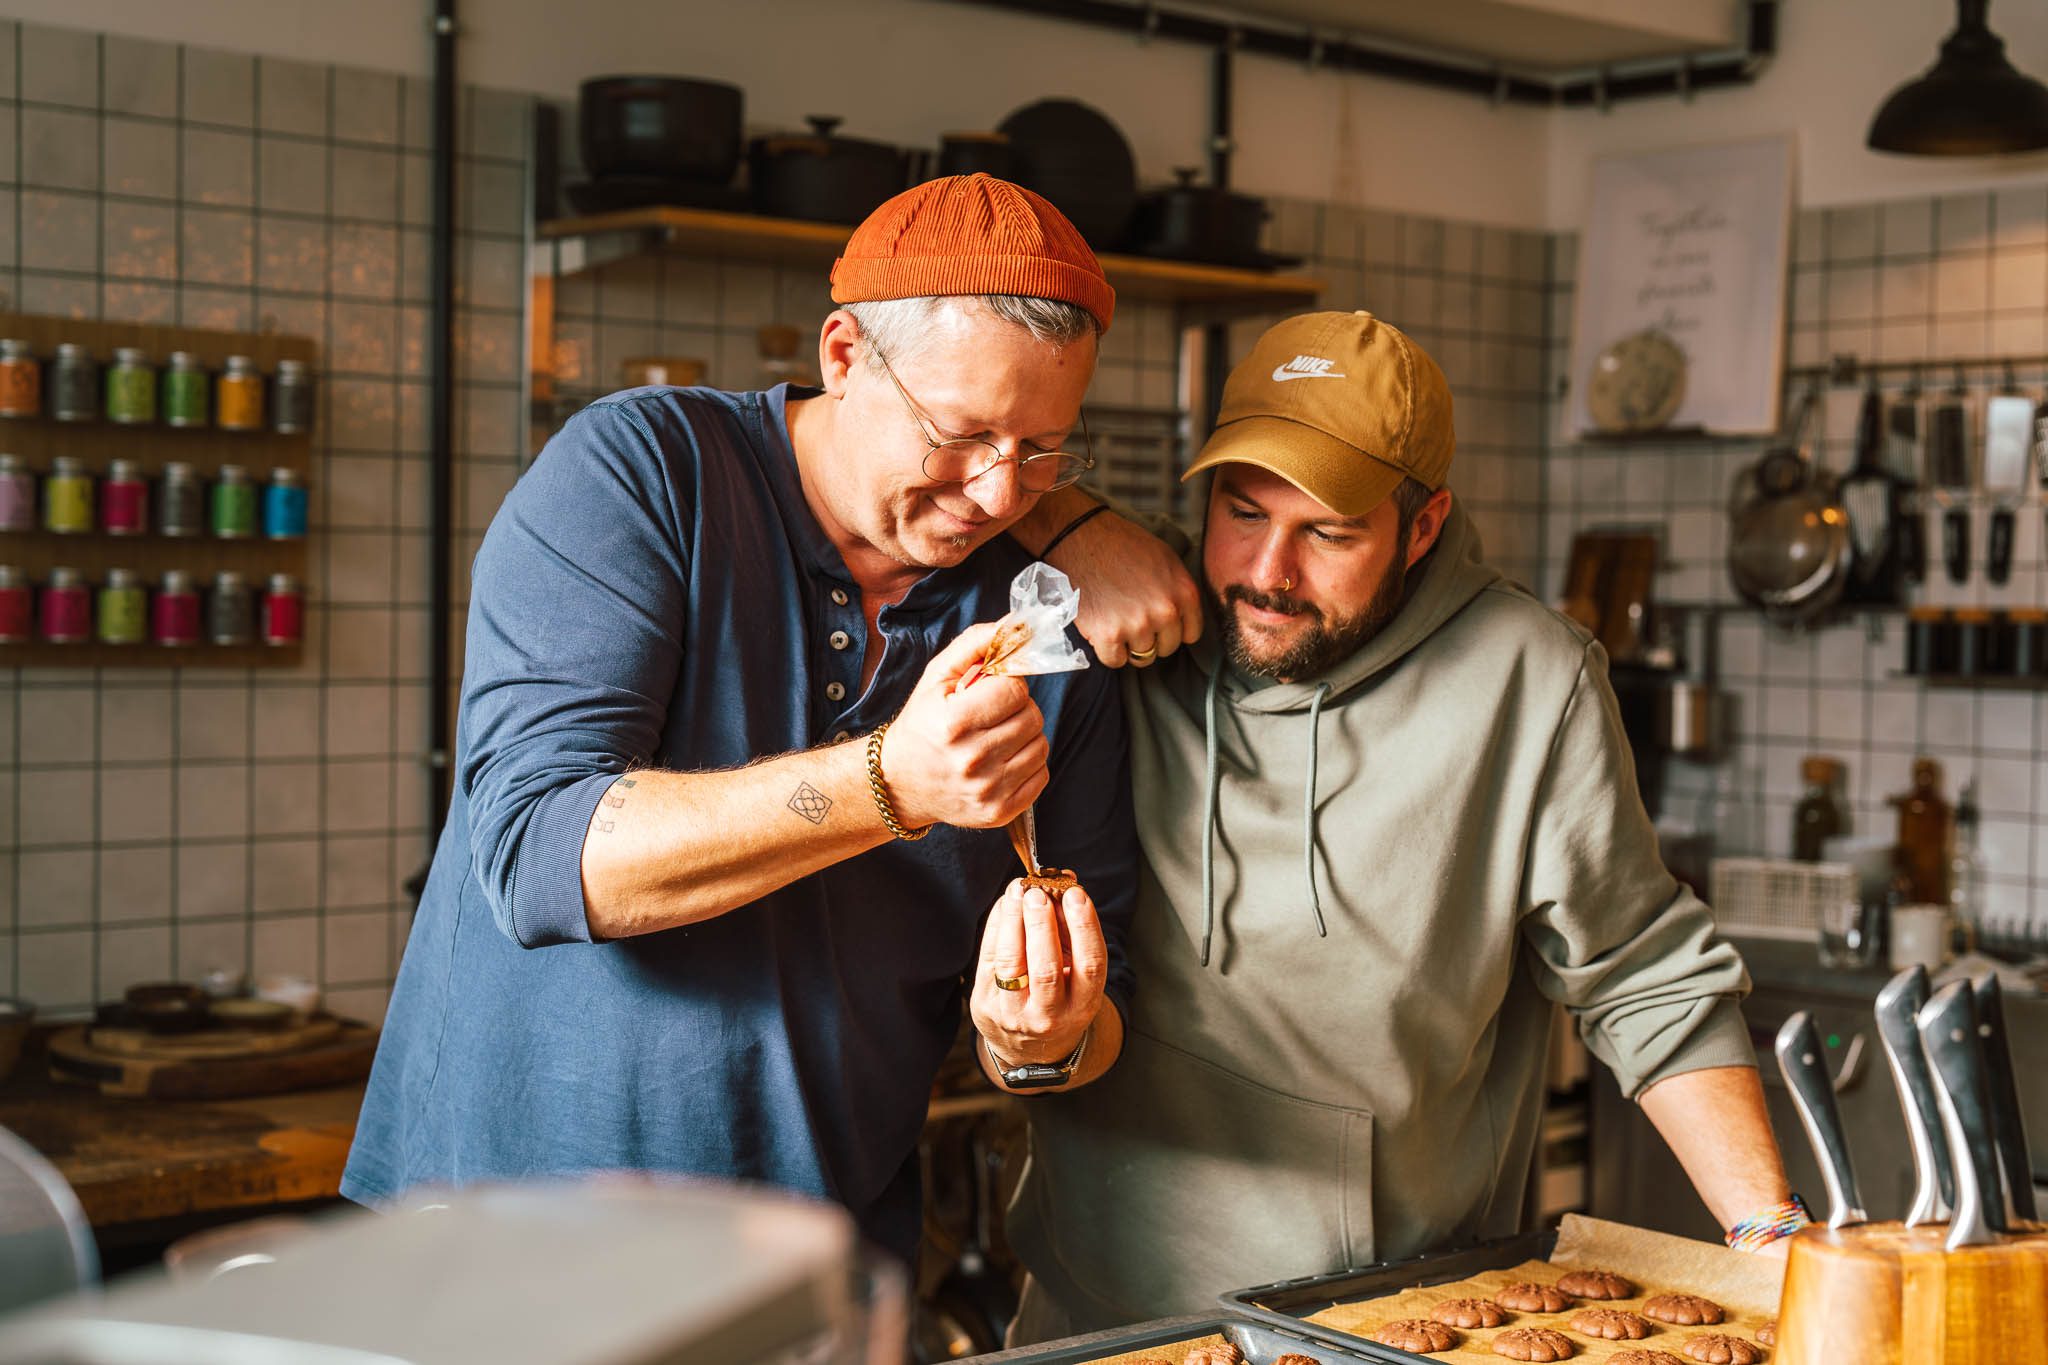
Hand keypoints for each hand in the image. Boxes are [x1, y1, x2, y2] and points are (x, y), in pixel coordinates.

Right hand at [882, 622, 1048, 829]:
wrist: (898, 782)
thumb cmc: (921, 724)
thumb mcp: (936, 677)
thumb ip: (975, 644)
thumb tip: (1016, 624)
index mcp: (952, 723)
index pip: (1014, 689)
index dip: (1007, 683)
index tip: (991, 690)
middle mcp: (971, 760)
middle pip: (1032, 716)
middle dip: (1017, 708)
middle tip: (993, 714)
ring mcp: (987, 791)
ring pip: (1041, 745)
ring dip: (1024, 735)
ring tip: (996, 736)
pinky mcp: (999, 812)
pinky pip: (1041, 774)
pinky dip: (1027, 763)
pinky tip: (1002, 760)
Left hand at [970, 879, 1106, 1065]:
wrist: (1029, 1047)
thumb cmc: (1060, 996)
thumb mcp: (1077, 974)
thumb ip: (1073, 932)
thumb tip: (1066, 881)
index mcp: (1083, 1006)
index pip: (1089, 965)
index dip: (1083, 926)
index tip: (1075, 893)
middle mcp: (1050, 1016)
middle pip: (1046, 968)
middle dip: (1040, 925)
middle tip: (1038, 892)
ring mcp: (1013, 1014)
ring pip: (1011, 964)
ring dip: (1013, 922)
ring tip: (1018, 891)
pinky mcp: (985, 1006)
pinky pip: (989, 959)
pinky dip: (997, 926)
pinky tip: (1006, 905)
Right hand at [1045, 508, 1201, 667]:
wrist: (1080, 538)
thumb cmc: (1122, 545)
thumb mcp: (1165, 559)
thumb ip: (1179, 591)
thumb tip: (1184, 619)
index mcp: (1185, 592)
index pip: (1191, 634)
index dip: (1172, 630)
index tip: (1158, 623)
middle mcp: (1166, 611)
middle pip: (1167, 648)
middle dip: (1151, 638)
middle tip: (1131, 619)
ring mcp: (1138, 625)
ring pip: (1142, 657)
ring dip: (1128, 645)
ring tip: (1115, 620)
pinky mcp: (1109, 635)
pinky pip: (1115, 661)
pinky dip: (1108, 651)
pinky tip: (1102, 630)